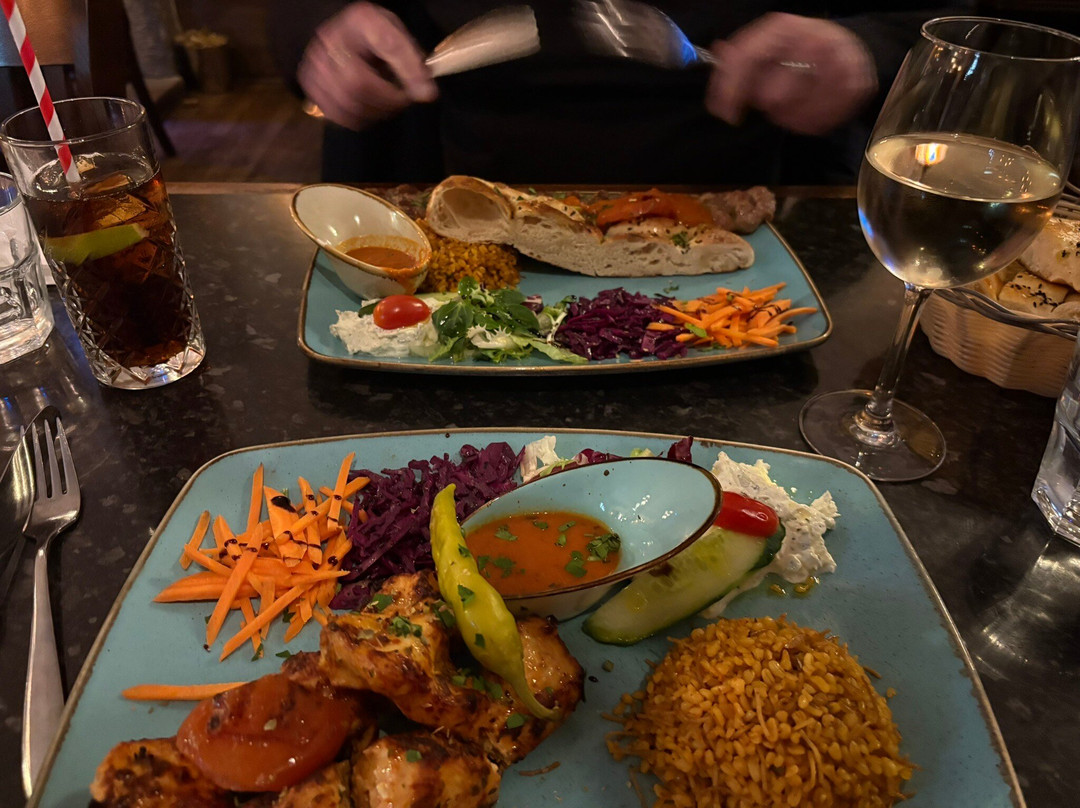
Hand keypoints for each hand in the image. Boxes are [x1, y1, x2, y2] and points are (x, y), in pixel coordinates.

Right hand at [299, 2, 437, 129]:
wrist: (348, 34)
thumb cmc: (376, 37)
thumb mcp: (400, 41)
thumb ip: (414, 66)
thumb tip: (427, 95)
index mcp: (361, 21)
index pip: (386, 51)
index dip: (401, 81)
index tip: (419, 94)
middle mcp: (331, 39)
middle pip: (357, 86)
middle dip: (385, 102)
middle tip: (399, 101)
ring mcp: (315, 61)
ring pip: (345, 103)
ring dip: (372, 113)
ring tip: (384, 105)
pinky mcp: (310, 82)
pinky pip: (334, 112)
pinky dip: (354, 118)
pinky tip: (366, 109)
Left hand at [705, 13, 876, 135]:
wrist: (849, 47)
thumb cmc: (799, 49)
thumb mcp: (769, 44)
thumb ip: (741, 54)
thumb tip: (718, 55)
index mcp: (784, 28)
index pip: (748, 59)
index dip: (730, 89)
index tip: (722, 113)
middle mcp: (812, 41)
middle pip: (773, 95)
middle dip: (765, 104)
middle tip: (767, 101)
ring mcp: (837, 64)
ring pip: (795, 112)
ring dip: (786, 116)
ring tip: (788, 105)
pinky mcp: (855, 86)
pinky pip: (820, 121)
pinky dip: (808, 122)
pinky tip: (808, 110)